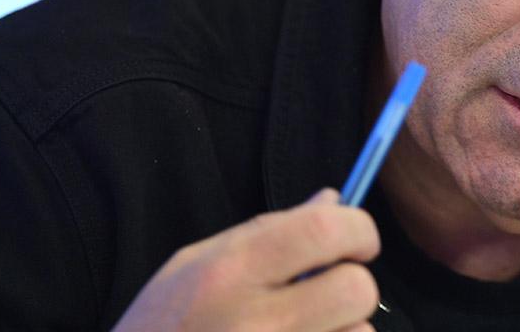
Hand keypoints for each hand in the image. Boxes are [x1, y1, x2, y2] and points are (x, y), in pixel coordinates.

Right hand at [113, 189, 380, 331]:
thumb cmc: (161, 326)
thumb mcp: (192, 265)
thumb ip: (266, 230)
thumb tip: (332, 199)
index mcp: (229, 272)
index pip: (323, 230)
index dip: (357, 228)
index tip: (357, 239)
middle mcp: (255, 322)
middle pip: (356, 288)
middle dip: (353, 284)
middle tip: (328, 289)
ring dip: (345, 329)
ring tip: (304, 329)